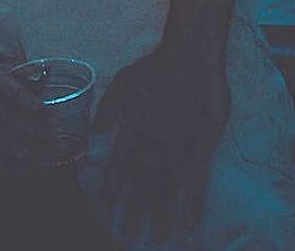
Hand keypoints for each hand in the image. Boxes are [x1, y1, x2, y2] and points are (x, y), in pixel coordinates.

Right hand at [0, 25, 43, 173]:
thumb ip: (6, 65)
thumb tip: (34, 78)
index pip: (12, 89)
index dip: (33, 106)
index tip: (51, 119)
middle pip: (7, 119)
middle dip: (34, 137)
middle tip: (55, 149)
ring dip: (19, 153)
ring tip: (40, 163)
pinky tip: (8, 170)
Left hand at [94, 43, 228, 242]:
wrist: (189, 60)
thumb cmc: (154, 69)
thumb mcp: (121, 84)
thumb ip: (107, 110)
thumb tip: (93, 132)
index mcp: (133, 131)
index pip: (119, 166)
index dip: (112, 187)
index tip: (105, 205)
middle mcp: (153, 146)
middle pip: (141, 185)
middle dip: (134, 209)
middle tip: (129, 232)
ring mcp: (178, 150)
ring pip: (167, 190)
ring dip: (162, 214)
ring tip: (158, 236)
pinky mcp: (201, 150)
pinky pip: (196, 184)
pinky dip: (192, 205)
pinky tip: (190, 221)